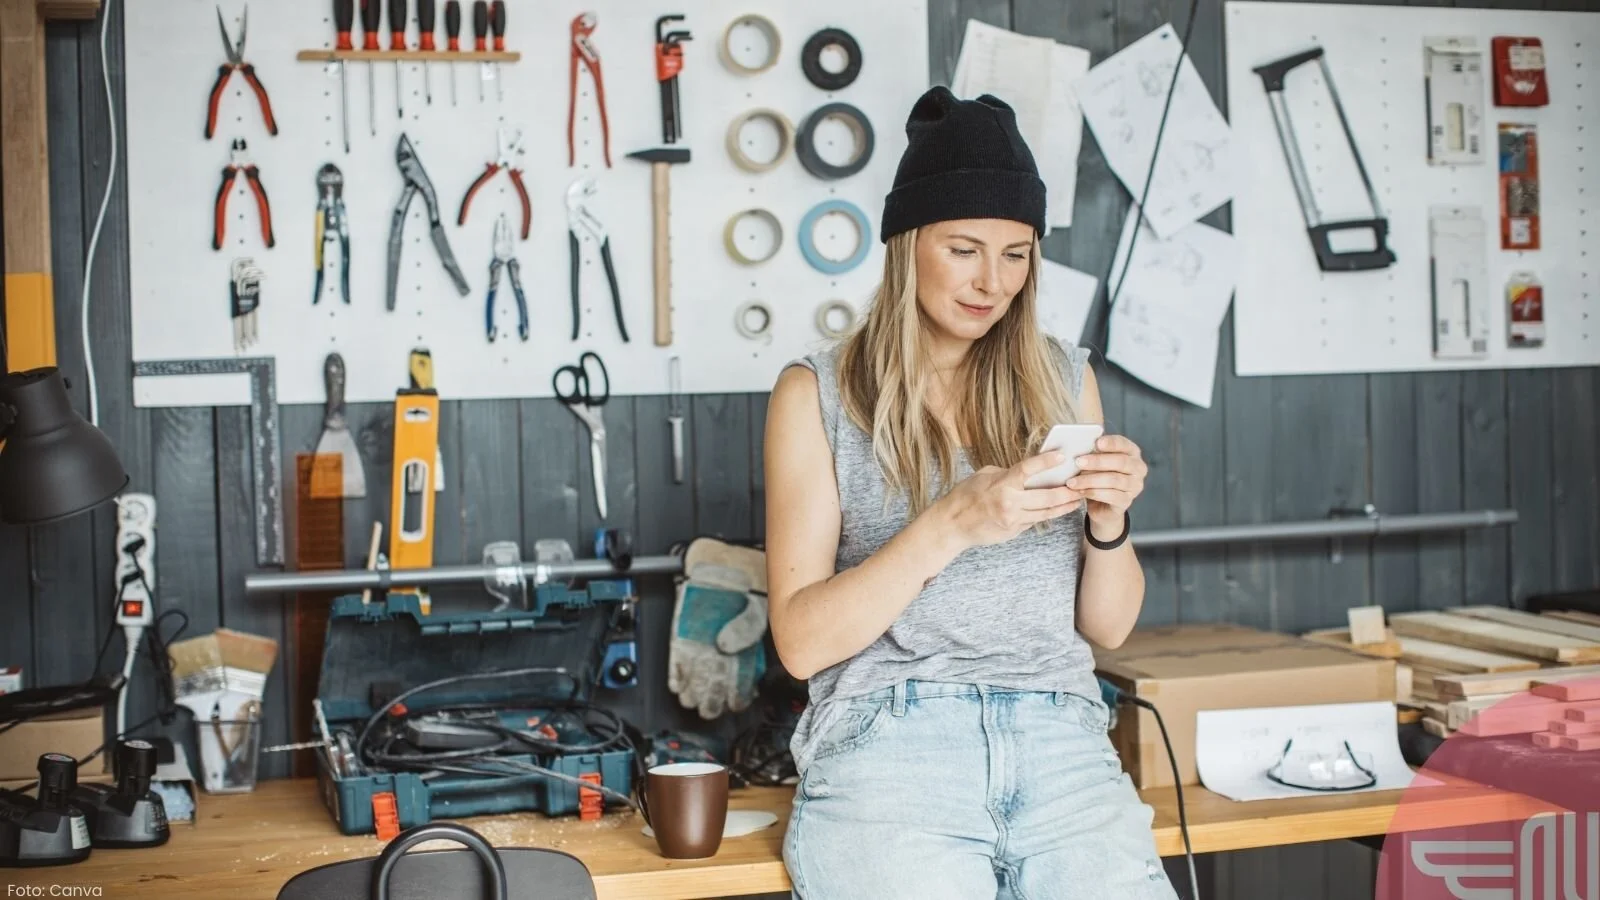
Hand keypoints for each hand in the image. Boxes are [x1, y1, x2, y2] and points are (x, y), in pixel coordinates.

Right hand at [933, 451, 1084, 550]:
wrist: (952, 525)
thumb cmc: (966, 495)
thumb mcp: (985, 475)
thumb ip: (1008, 473)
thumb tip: (1029, 471)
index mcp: (1001, 484)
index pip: (1028, 470)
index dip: (1046, 462)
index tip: (1062, 456)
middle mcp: (1009, 503)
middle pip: (1047, 497)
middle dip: (1068, 491)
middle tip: (1081, 484)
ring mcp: (1012, 520)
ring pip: (1046, 512)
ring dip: (1064, 506)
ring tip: (1078, 499)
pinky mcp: (1014, 531)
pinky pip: (1035, 520)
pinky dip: (1048, 514)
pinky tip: (1058, 508)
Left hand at [1066, 434, 1146, 536]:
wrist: (1101, 504)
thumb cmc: (1097, 475)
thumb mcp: (1095, 461)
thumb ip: (1092, 451)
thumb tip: (1079, 444)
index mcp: (1132, 452)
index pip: (1124, 444)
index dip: (1111, 443)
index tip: (1097, 443)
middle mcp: (1138, 468)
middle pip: (1120, 462)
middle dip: (1097, 461)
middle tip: (1078, 462)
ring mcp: (1135, 486)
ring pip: (1113, 480)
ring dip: (1090, 480)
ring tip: (1072, 481)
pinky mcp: (1127, 501)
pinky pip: (1111, 496)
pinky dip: (1093, 492)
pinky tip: (1080, 491)